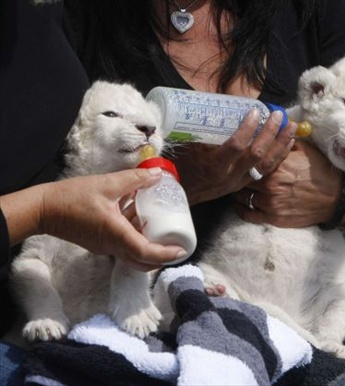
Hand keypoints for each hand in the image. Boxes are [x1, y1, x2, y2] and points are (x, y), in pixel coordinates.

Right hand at [36, 168, 187, 269]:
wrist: (43, 208)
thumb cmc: (72, 197)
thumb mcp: (107, 184)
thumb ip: (135, 180)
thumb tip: (158, 175)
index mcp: (116, 235)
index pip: (146, 253)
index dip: (166, 254)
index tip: (181, 250)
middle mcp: (111, 246)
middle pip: (141, 261)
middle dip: (161, 257)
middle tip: (176, 245)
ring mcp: (104, 246)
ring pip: (132, 253)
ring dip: (147, 244)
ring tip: (161, 227)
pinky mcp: (98, 243)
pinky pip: (122, 245)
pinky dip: (134, 236)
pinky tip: (138, 217)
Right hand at [172, 110, 296, 204]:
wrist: (179, 194)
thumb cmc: (180, 165)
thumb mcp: (187, 145)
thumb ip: (202, 127)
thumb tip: (214, 101)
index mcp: (214, 165)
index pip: (236, 147)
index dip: (247, 129)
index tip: (256, 112)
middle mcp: (229, 175)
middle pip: (257, 155)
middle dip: (271, 134)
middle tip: (279, 115)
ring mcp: (239, 182)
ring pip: (266, 165)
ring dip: (281, 145)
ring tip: (291, 127)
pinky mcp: (244, 184)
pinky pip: (266, 171)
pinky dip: (279, 156)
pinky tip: (288, 144)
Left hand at [233, 140, 343, 227]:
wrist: (336, 198)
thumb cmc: (321, 171)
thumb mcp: (305, 150)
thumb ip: (285, 142)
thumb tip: (273, 130)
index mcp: (277, 165)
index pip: (250, 157)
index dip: (242, 154)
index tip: (237, 152)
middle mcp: (271, 184)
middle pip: (243, 177)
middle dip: (237, 172)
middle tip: (233, 168)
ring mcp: (271, 203)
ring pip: (242, 196)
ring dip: (237, 190)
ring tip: (235, 185)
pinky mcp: (273, 218)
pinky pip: (248, 214)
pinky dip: (241, 208)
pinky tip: (239, 203)